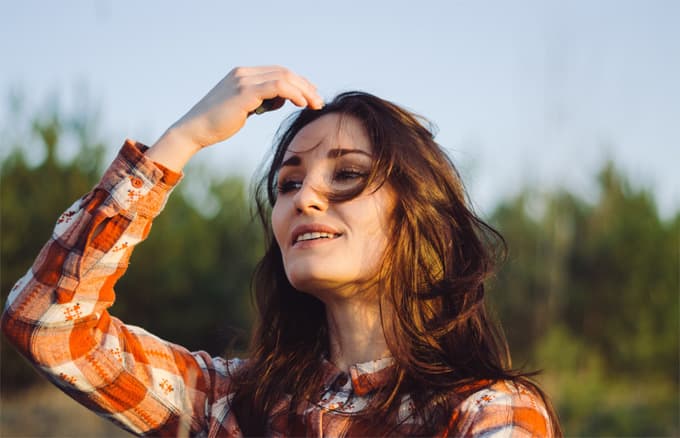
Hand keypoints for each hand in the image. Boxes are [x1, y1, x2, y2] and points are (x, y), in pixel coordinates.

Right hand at [147, 66, 322, 170]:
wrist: (194, 130)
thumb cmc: (217, 124)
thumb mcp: (243, 108)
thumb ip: (261, 101)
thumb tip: (280, 101)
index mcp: (243, 75)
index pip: (279, 72)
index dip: (299, 83)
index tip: (311, 97)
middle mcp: (244, 73)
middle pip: (284, 72)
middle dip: (305, 86)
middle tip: (319, 102)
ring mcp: (243, 81)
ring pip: (284, 78)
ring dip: (304, 91)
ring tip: (314, 105)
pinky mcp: (245, 92)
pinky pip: (277, 87)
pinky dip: (293, 94)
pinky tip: (302, 104)